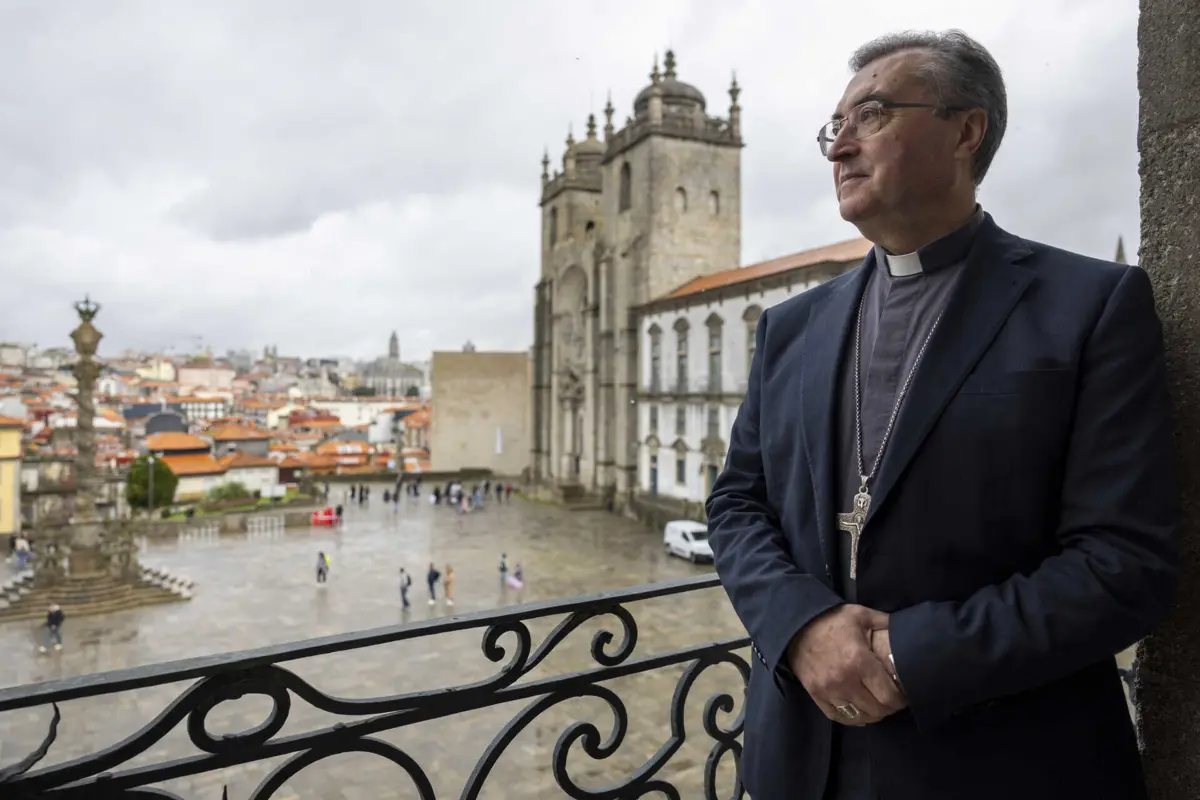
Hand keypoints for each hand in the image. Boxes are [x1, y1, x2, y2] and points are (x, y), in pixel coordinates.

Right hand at [787, 605, 907, 724]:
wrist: (796, 625)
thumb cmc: (831, 619)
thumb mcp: (861, 614)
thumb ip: (885, 623)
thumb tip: (905, 629)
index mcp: (859, 661)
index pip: (888, 695)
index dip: (900, 699)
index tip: (903, 695)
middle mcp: (845, 680)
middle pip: (876, 710)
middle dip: (889, 707)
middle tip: (892, 700)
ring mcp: (829, 690)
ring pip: (859, 716)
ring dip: (872, 714)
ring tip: (877, 705)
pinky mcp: (816, 695)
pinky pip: (839, 716)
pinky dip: (852, 717)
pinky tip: (859, 710)